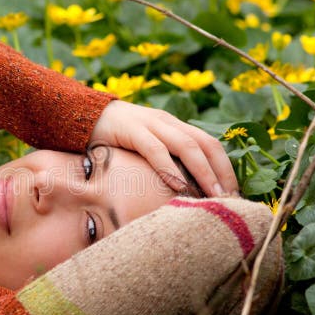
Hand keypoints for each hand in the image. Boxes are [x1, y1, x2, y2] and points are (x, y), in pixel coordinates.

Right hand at [90, 100, 237, 196]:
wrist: (79, 115)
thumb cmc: (113, 140)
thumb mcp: (144, 149)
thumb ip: (163, 163)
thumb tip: (184, 193)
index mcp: (175, 126)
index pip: (211, 145)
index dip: (226, 168)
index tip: (235, 195)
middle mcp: (168, 122)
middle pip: (206, 144)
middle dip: (222, 172)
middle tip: (232, 199)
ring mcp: (151, 123)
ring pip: (187, 145)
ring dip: (204, 172)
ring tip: (214, 194)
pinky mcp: (131, 129)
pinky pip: (155, 148)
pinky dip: (168, 167)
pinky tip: (178, 185)